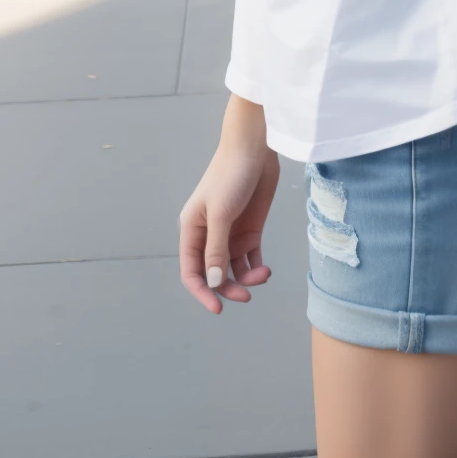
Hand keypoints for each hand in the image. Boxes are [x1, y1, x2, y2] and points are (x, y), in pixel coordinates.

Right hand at [179, 100, 279, 315]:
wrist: (255, 148)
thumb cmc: (231, 175)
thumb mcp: (220, 214)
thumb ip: (217, 250)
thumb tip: (215, 283)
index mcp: (192, 229)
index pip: (191, 271)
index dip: (202, 292)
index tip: (217, 309)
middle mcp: (209, 235)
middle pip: (214, 274)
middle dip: (228, 287)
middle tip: (246, 295)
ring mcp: (230, 232)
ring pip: (234, 268)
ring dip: (246, 278)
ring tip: (263, 275)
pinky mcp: (250, 228)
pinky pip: (250, 258)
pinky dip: (256, 268)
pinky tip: (265, 270)